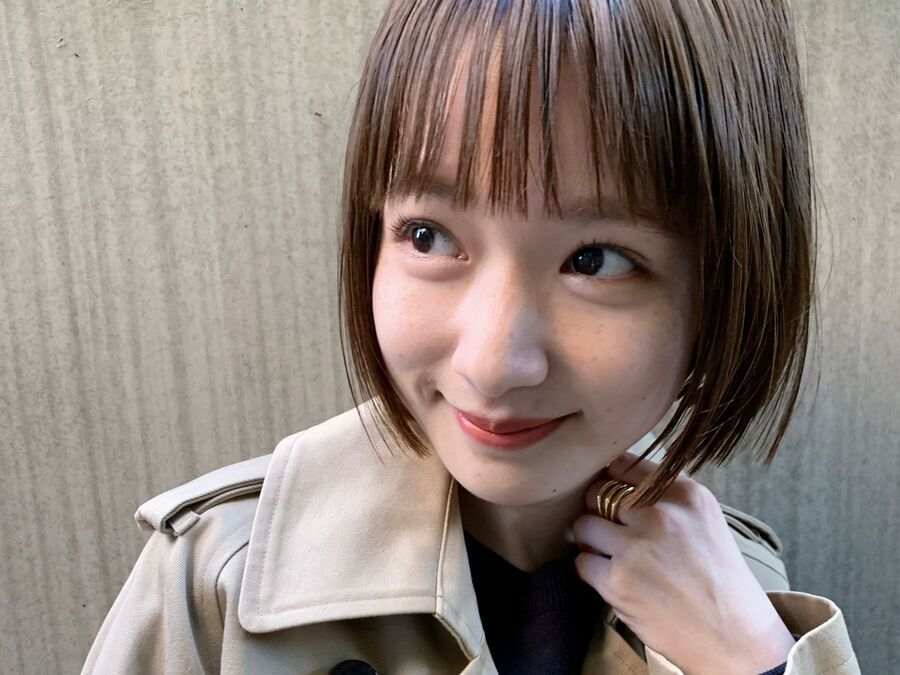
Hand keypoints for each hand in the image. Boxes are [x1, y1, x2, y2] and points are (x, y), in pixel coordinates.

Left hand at [570, 451, 795, 674]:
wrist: (735, 640)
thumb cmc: (719, 581)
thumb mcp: (705, 521)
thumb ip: (667, 498)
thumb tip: (617, 481)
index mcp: (686, 495)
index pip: (626, 464)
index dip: (610, 478)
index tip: (608, 489)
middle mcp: (661, 515)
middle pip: (597, 492)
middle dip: (597, 510)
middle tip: (610, 529)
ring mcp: (636, 548)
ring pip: (583, 526)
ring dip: (591, 541)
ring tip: (612, 556)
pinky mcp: (618, 581)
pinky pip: (582, 562)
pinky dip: (591, 571)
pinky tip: (614, 579)